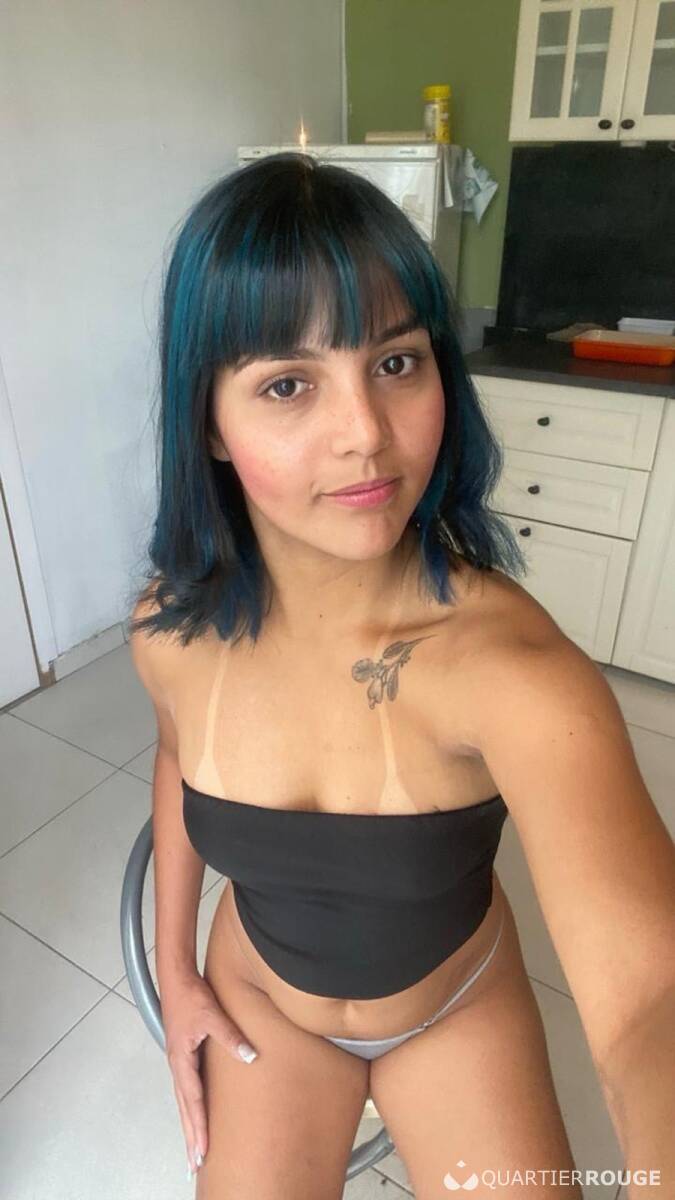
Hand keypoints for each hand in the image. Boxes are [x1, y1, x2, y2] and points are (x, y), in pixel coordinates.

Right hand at [161, 970, 258, 1176]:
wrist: (175, 977)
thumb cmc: (190, 995)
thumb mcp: (212, 1015)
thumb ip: (231, 1037)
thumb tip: (250, 1056)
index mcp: (182, 1060)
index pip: (193, 1100)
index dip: (198, 1126)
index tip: (202, 1150)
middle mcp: (177, 1065)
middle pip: (184, 1108)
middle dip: (190, 1136)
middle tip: (194, 1164)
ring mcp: (179, 1060)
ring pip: (184, 1100)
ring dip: (189, 1124)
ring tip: (194, 1148)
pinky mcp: (183, 1054)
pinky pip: (187, 1087)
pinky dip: (191, 1106)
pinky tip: (197, 1112)